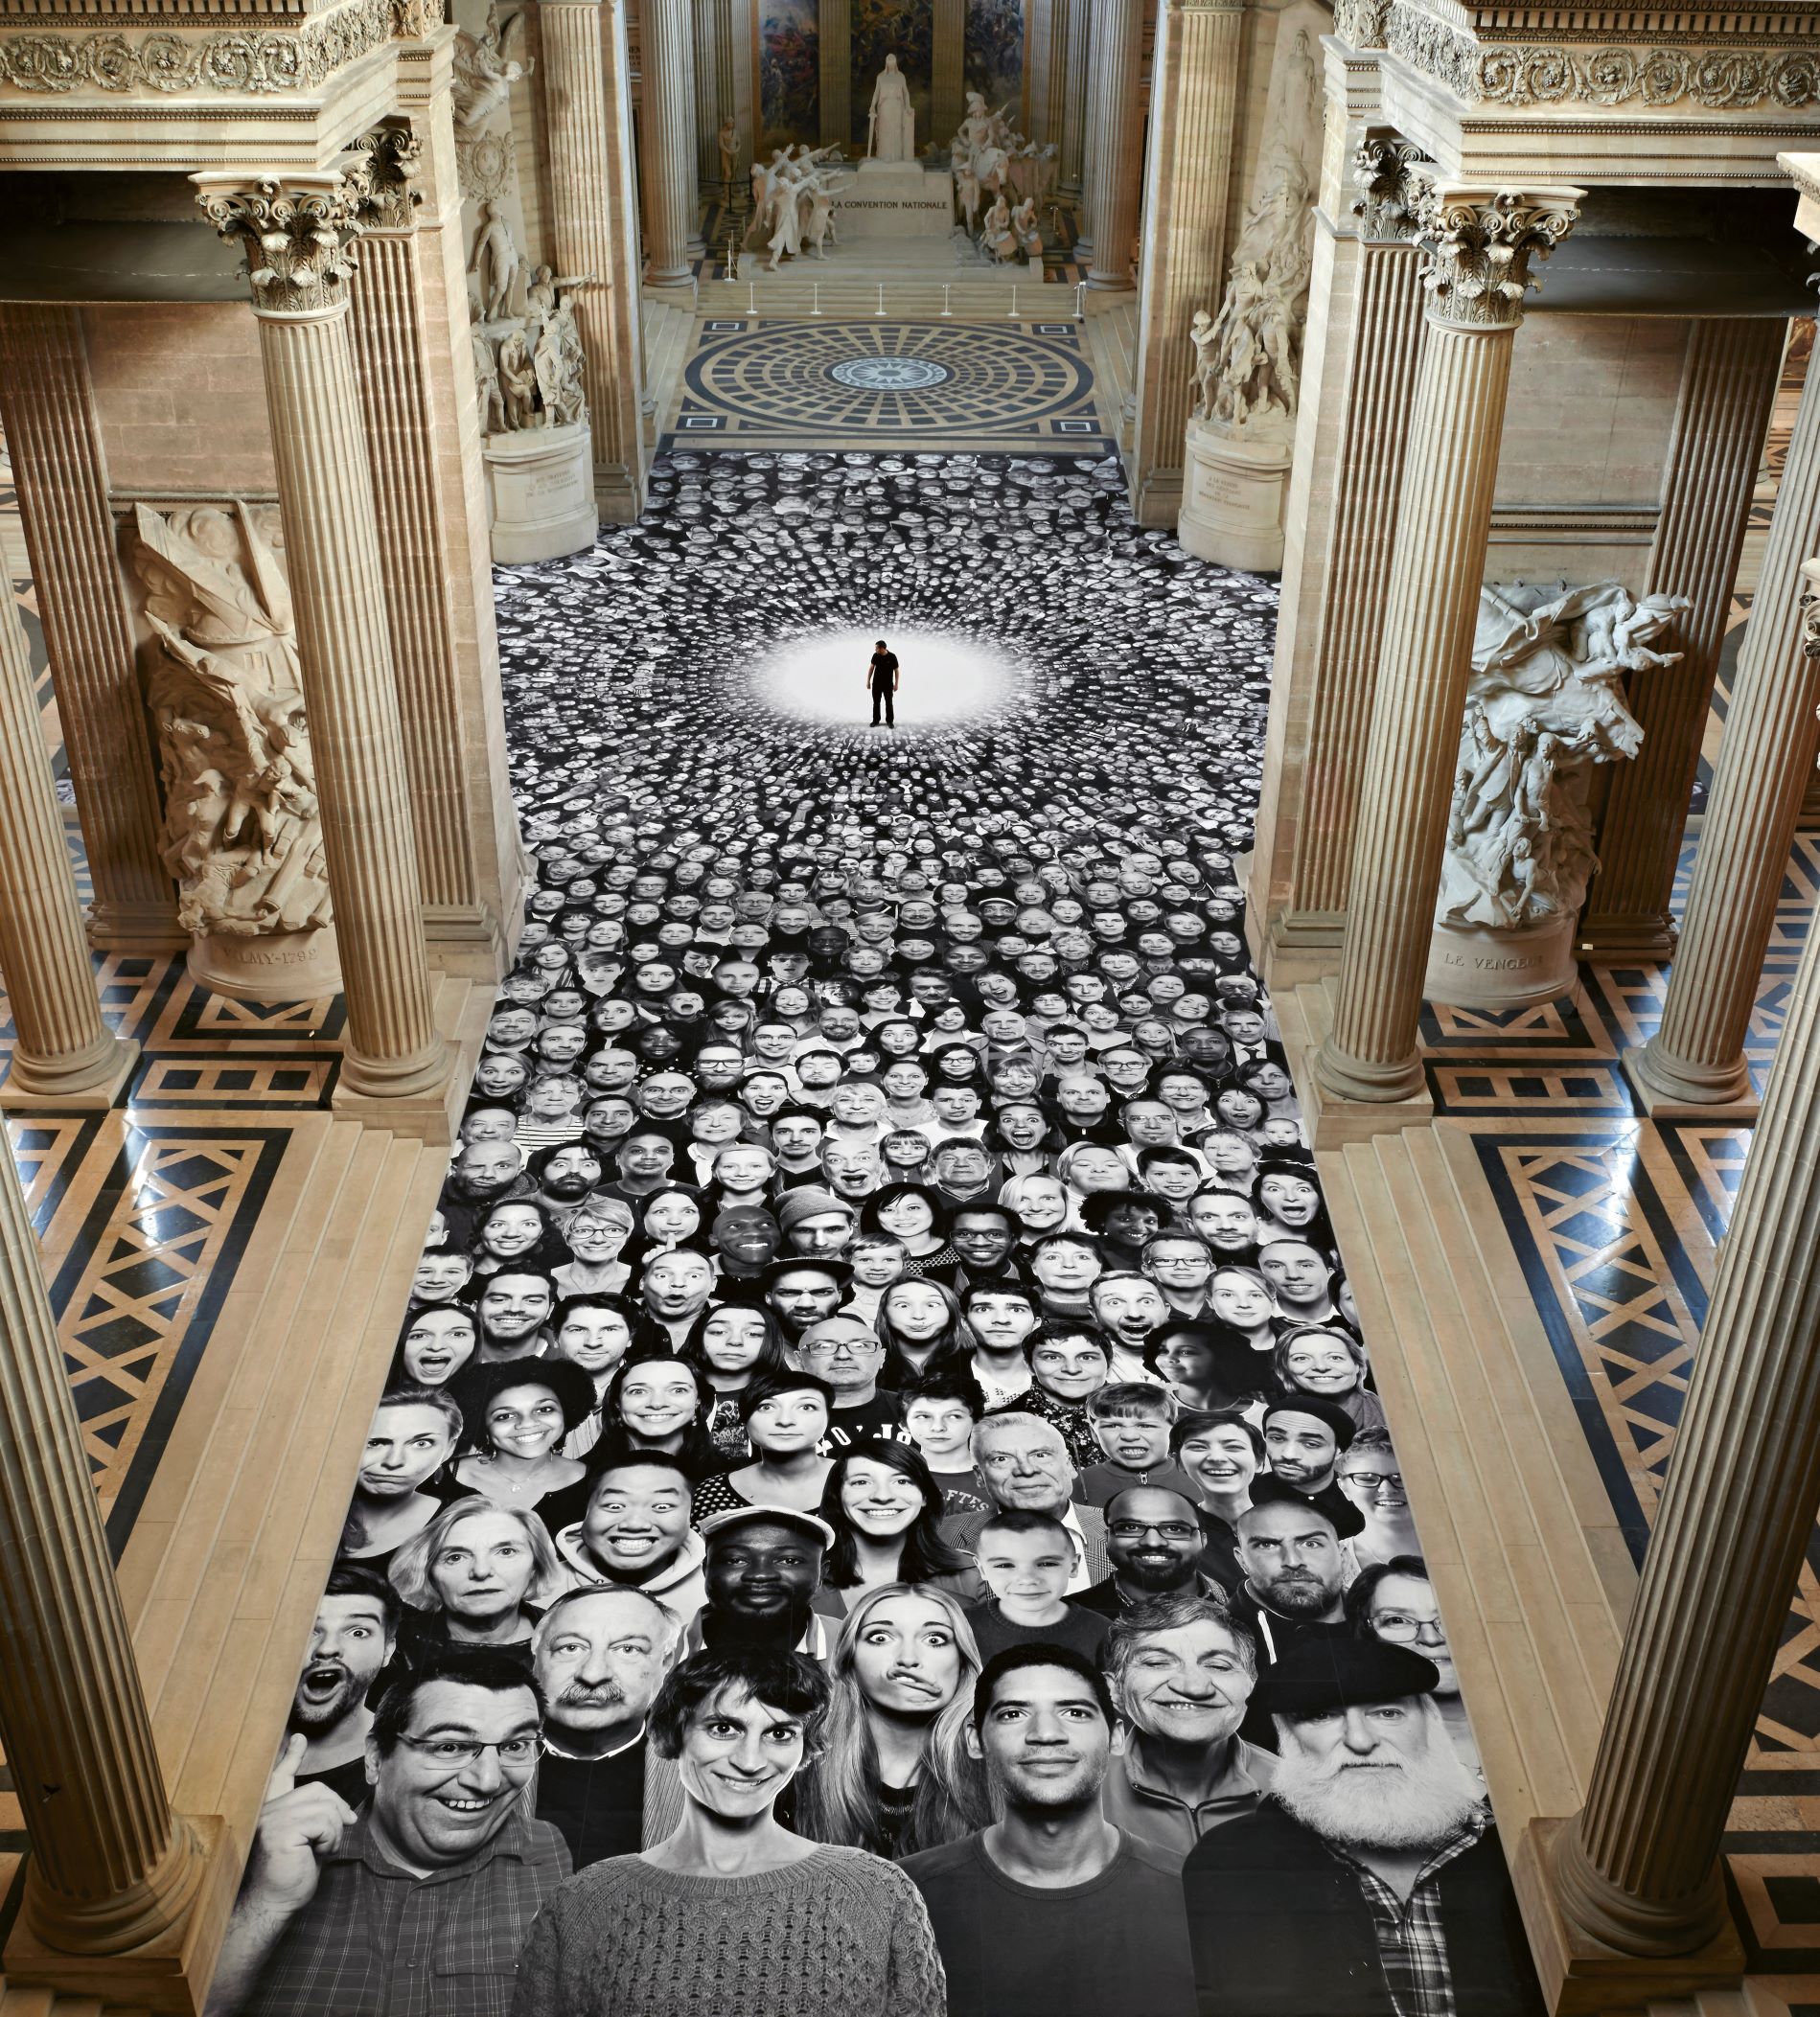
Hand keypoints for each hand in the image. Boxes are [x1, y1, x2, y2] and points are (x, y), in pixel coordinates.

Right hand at [245, 1733, 356, 1918]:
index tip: (300, 1738)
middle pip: (319, 1791)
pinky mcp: (281, 1831)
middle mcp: (268, 1810)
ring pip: (326, 1807)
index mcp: (272, 1811)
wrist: (273, 1905)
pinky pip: (324, 1822)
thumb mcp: (309, 1843)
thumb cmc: (291, 1877)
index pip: (281, 1776)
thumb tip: (349, 1814)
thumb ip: (319, 1821)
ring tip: (321, 1851)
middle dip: (336, 1813)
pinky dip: (331, 1839)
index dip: (292, 1756)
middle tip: (331, 1841)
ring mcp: (272, 1818)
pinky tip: (318, 1855)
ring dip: (334, 1832)